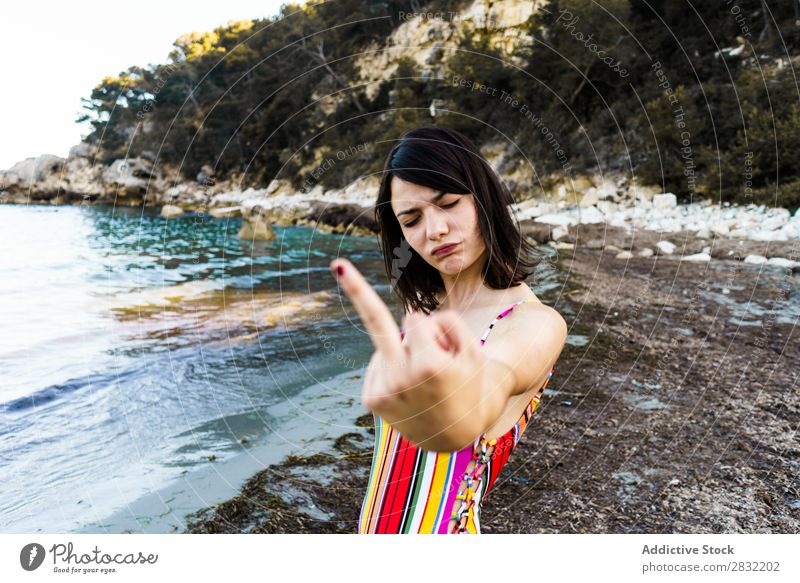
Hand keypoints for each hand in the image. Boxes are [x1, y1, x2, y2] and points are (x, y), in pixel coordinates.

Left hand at [330, 258, 489, 448]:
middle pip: (377, 322)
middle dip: (357, 290)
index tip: (421, 319)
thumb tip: (407, 316)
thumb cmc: (471, 383)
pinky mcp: (371, 400)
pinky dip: (392, 366)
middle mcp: (401, 379)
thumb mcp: (473, 351)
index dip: (433, 328)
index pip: (417, 321)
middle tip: (338, 265)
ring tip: (425, 382)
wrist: (458, 434)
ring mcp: (383, 391)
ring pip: (387, 344)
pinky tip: (408, 388)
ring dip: (404, 352)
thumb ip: (447, 322)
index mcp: (429, 367)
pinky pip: (379, 363)